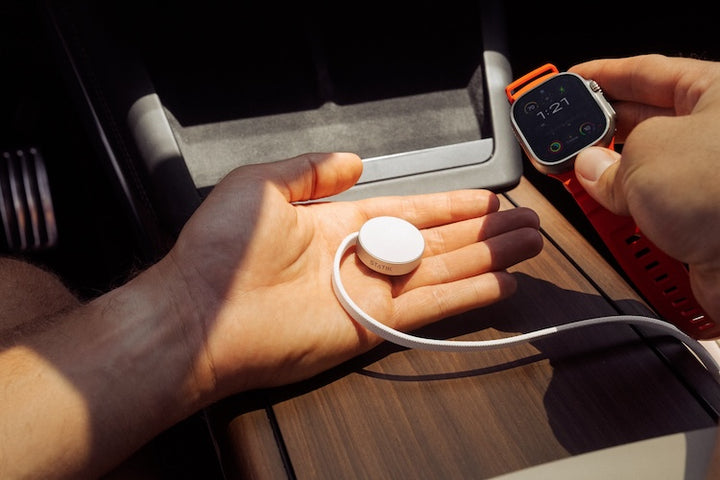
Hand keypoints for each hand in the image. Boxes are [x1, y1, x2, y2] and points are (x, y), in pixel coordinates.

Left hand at [164, 152, 541, 398]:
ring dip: (486, 259)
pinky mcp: (371, 326)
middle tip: (523, 224)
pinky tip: (500, 283)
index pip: (409, 211)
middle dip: (481, 232)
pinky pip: (429, 307)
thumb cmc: (221, 250)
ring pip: (442, 271)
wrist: (201, 313)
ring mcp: (369, 293)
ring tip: (527, 246)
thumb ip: (310, 169)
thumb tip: (349, 161)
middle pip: (436, 241)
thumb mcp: (262, 184)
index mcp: (337, 225)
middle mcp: (359, 259)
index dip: (449, 204)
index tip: (486, 199)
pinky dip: (467, 296)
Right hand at [569, 54, 719, 323]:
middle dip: (600, 132)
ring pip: (646, 172)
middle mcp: (715, 133)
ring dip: (611, 180)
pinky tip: (607, 214)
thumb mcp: (648, 154)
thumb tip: (592, 167)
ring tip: (578, 180)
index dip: (602, 75)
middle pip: (644, 122)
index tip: (572, 81)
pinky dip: (628, 214)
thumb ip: (608, 158)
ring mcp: (710, 178)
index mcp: (716, 92)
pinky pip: (654, 209)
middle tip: (564, 137)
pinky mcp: (705, 219)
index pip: (648, 72)